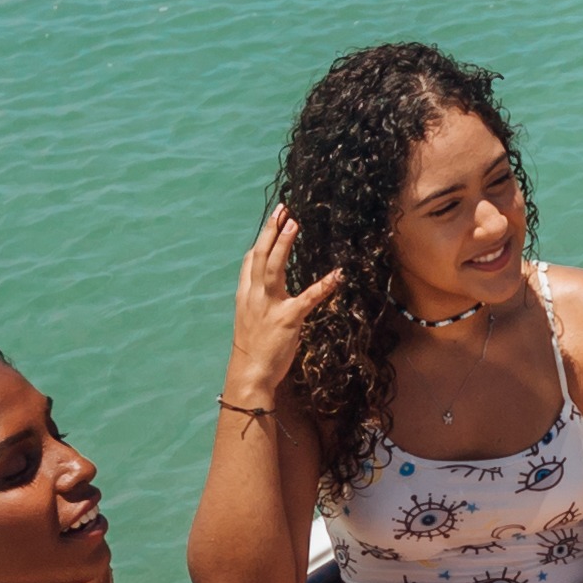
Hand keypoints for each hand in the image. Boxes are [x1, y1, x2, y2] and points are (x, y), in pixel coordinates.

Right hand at [226, 207, 340, 400]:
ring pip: (274, 268)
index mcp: (245, 294)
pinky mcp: (287, 320)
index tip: (273, 218)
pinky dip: (323, 285)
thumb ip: (257, 298)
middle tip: (283, 210)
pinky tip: (337, 274)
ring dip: (284, 245)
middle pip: (260, 256)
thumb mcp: (249, 317)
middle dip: (271, 231)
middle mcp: (254, 296)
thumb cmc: (253, 347)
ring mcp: (270, 306)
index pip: (250, 260)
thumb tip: (266, 284)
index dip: (262, 238)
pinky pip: (307, 298)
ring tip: (294, 224)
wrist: (250, 372)